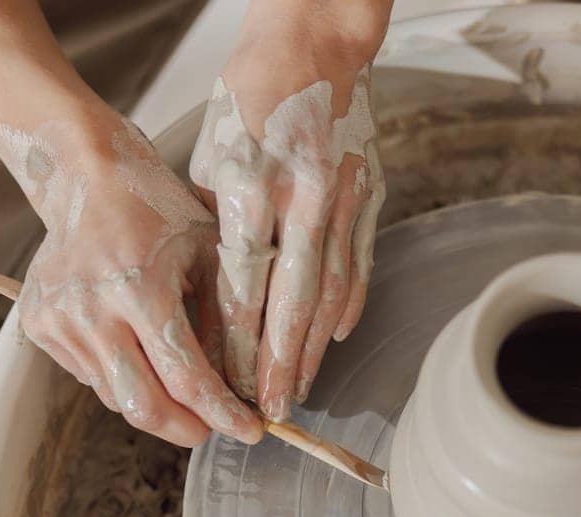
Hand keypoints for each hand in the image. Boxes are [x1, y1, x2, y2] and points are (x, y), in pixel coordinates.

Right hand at [0, 115, 263, 446]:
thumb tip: (248, 389)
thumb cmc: (161, 214)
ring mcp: (59, 319)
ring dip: (155, 401)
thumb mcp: (212, 257)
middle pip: (143, 405)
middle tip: (210, 427)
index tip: (252, 431)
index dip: (222, 414)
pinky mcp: (38, 325)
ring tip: (177, 381)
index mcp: (141, 288)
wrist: (88, 178)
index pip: (186, 378)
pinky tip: (135, 346)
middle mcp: (92, 309)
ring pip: (116, 396)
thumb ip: (230, 323)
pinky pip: (90, 376)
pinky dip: (121, 376)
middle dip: (185, 428)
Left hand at [189, 2, 389, 420]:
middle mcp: (300, 197)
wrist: (316, 43)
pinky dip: (346, 306)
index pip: (242, 284)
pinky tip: (332, 339)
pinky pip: (357, 264)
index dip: (235, 340)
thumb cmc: (251, 96)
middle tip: (268, 409)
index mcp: (250, 184)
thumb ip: (217, 227)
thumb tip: (213, 299)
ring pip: (328, 291)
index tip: (226, 381)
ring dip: (312, 348)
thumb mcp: (212, 156)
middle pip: (289, 301)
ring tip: (298, 389)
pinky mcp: (368, 194)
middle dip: (278, 363)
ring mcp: (341, 198)